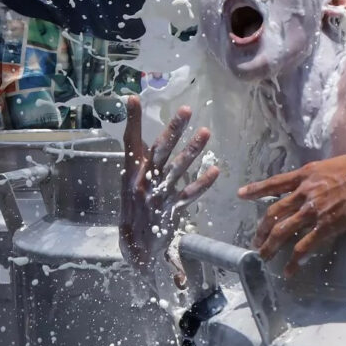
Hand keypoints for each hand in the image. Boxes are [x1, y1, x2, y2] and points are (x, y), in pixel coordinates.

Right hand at [120, 96, 219, 286]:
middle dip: (174, 129)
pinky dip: (202, 183)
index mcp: (131, 173)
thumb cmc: (132, 208)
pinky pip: (189, 195)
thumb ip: (138, 159)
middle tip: (186, 110)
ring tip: (206, 132)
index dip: (132, 121)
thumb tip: (140, 136)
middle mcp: (144, 182)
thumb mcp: (129, 181)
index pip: (130, 142)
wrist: (134, 246)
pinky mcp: (172, 210)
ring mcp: (159, 196)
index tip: (134, 99)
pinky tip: (215, 171)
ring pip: (177, 169)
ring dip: (192, 150)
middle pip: (160, 151)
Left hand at [238, 144, 345, 276]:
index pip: (274, 183)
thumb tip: (311, 183)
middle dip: (262, 229)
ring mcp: (314, 210)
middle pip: (273, 213)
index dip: (256, 189)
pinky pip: (304, 246)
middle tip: (256, 240)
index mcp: (305, 175)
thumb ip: (316, 177)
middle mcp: (305, 192)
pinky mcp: (328, 226)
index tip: (240, 194)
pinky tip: (289, 270)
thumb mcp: (331, 166)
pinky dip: (294, 260)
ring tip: (264, 257)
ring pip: (283, 231)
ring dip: (270, 246)